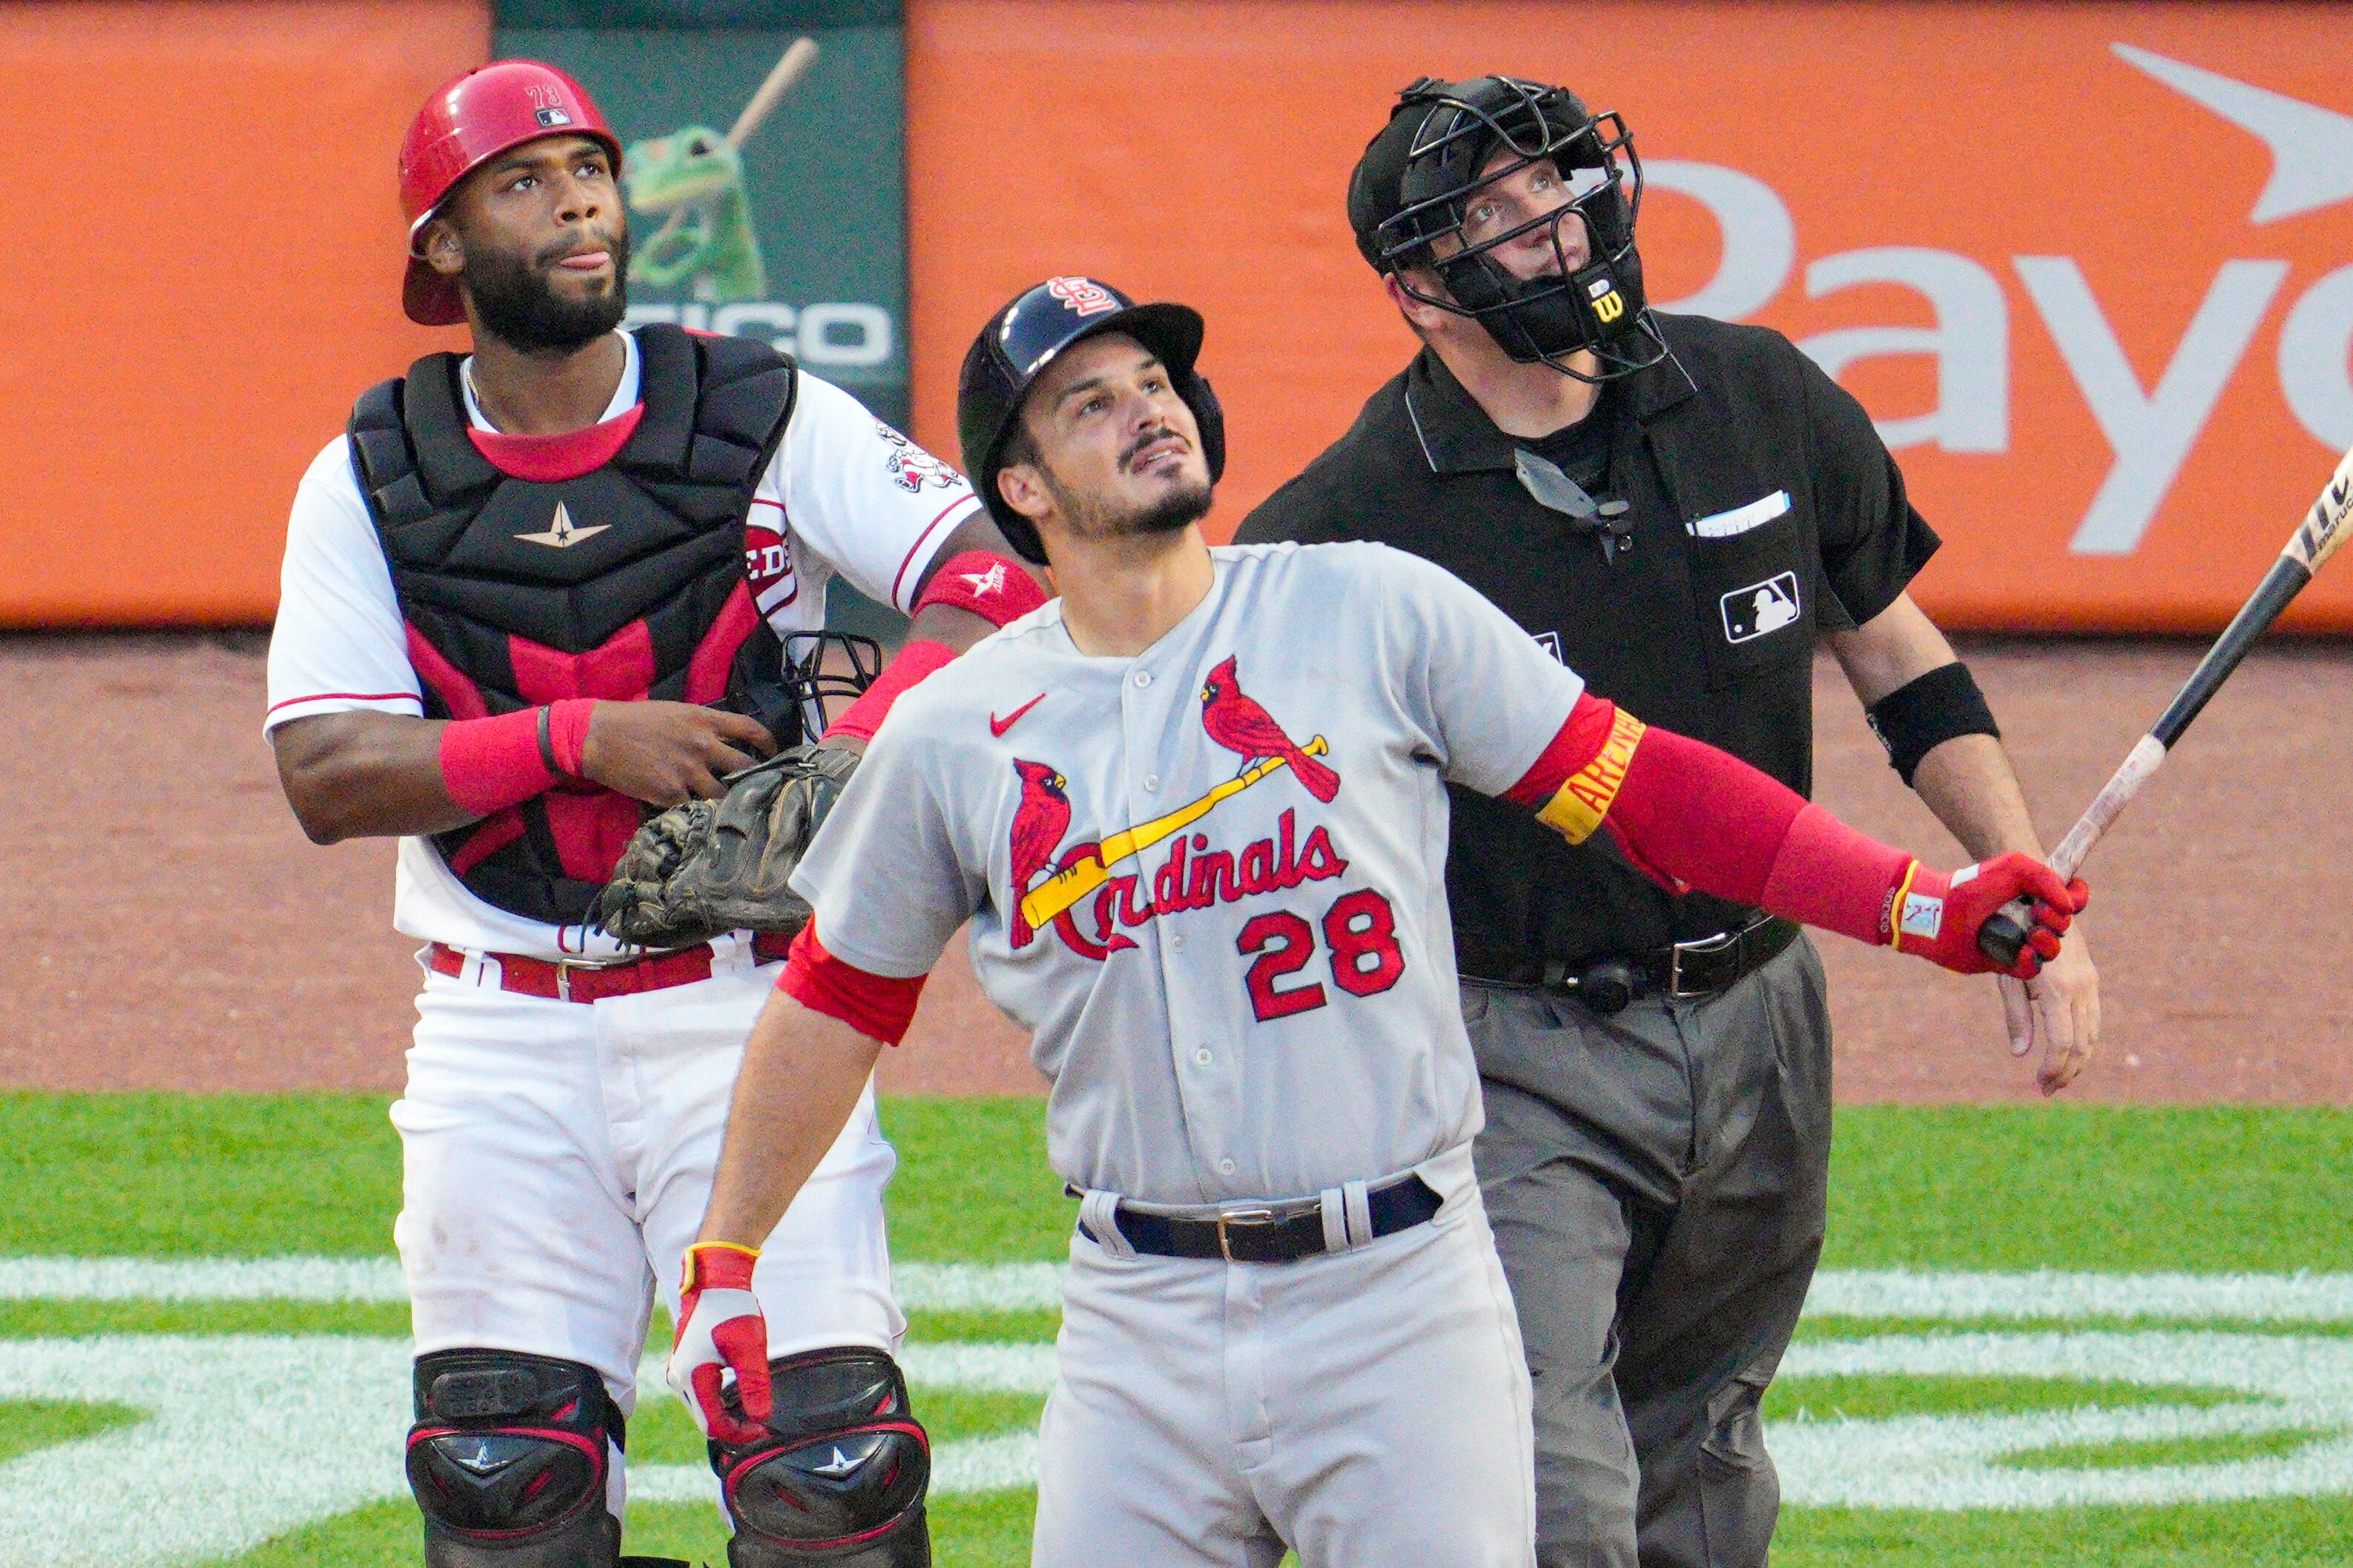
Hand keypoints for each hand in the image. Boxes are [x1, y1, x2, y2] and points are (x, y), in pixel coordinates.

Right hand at [579, 702, 775, 806]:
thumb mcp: (675, 712)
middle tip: (757, 787)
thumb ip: (702, 726)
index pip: (750, 729)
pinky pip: (693, 807)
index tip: (774, 752)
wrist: (598, 736)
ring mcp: (688, 771)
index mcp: (704, 720)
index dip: (769, 742)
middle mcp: (702, 745)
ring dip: (726, 800)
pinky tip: (694, 813)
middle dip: (754, 778)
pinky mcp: (670, 793)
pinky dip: (695, 811)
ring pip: (723, 793)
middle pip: (745, 766)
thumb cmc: (634, 720)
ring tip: (727, 807)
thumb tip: (724, 741)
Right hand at [666, 1242, 771, 1446]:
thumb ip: (754, 1385)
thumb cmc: (733, 1310)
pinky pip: (701, 1397)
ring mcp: (679, 1374)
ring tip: (755, 1411)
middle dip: (735, 1429)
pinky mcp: (684, 1368)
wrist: (715, 1282)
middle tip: (763, 1426)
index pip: (714, 1426)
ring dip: (728, 1417)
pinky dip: (720, 1404)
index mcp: (692, 1377)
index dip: (741, 1434)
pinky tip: (742, 1399)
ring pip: (703, 1411)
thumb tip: (761, 1419)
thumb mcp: (750, 1348)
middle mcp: (679, 1380)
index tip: (765, 1431)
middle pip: (706, 1423)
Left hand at [1891, 851, 2088, 978]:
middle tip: (2038, 912)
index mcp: (2033, 894)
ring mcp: (2017, 941)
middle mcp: (2028, 918)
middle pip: (2064, 926)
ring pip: (2052, 951)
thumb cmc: (1973, 885)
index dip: (2077, 898)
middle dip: (2058, 921)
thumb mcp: (2014, 868)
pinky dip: (2031, 962)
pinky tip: (2024, 952)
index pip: (2072, 898)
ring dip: (2050, 943)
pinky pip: (2031, 969)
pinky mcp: (2005, 963)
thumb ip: (2047, 878)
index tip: (2065, 898)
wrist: (1939, 911)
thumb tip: (2069, 908)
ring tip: (2034, 935)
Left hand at [1998, 918, 2100, 1096]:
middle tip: (2048, 1090)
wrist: (2039, 902)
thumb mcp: (2007, 977)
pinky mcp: (2091, 980)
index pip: (2062, 1042)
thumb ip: (2016, 1015)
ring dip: (2079, 1061)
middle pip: (2083, 1044)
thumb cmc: (2013, 939)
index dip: (2053, 1068)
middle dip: (2067, 1071)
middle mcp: (2082, 987)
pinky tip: (2070, 1055)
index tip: (2040, 1084)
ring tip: (2059, 1079)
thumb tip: (2020, 1053)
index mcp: (2058, 988)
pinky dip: (2085, 1042)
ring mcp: (2090, 983)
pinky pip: (2093, 1019)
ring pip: (2093, 1034)